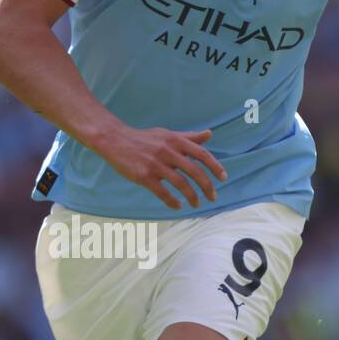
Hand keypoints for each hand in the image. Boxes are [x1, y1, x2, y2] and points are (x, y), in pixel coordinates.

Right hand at [98, 126, 227, 209]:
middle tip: (213, 197)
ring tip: (197, 204)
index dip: (215, 167)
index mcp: (176, 141)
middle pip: (195, 172)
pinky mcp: (144, 176)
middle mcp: (168, 152)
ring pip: (181, 184)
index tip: (223, 178)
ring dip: (192, 197)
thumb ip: (189, 136)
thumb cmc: (144, 138)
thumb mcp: (167, 134)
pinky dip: (173, 202)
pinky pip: (163, 193)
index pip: (202, 154)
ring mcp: (156, 164)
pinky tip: (178, 206)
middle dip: (207, 187)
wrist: (115, 140)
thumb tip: (210, 134)